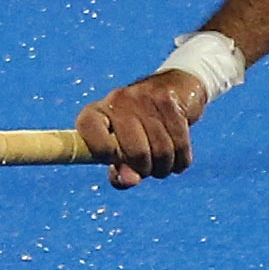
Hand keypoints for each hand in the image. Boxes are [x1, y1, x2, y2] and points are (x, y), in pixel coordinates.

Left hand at [76, 70, 209, 189]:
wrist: (173, 89)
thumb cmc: (138, 131)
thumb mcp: (122, 151)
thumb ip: (120, 171)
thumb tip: (131, 180)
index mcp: (97, 112)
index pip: (88, 129)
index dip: (103, 152)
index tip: (115, 160)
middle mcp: (117, 100)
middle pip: (135, 152)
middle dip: (145, 169)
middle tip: (146, 166)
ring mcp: (144, 98)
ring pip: (162, 152)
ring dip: (164, 167)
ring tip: (161, 162)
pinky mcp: (170, 102)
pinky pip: (180, 146)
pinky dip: (181, 161)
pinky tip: (177, 157)